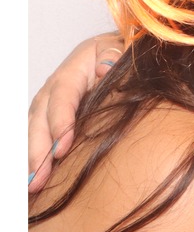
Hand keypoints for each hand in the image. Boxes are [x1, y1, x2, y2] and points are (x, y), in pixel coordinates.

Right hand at [28, 33, 122, 192]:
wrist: (118, 51)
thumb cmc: (122, 52)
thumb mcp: (122, 47)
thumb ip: (114, 55)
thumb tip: (104, 68)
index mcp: (74, 67)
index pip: (63, 95)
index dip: (60, 121)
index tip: (62, 148)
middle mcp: (56, 86)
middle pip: (41, 116)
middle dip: (38, 148)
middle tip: (39, 177)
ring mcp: (51, 101)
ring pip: (35, 128)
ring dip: (33, 157)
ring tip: (34, 184)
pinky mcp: (51, 115)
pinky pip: (39, 134)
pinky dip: (36, 155)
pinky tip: (37, 176)